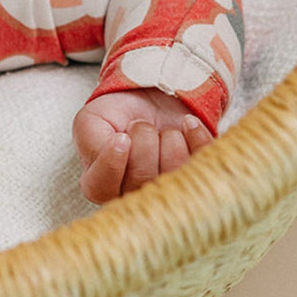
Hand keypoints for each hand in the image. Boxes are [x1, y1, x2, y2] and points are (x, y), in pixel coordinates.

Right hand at [72, 88, 212, 203]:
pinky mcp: (201, 176)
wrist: (148, 101)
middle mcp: (136, 196)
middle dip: (143, 140)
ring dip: (169, 139)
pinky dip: (196, 136)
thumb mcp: (90, 122)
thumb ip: (92, 142)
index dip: (112, 162)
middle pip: (141, 180)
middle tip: (140, 126)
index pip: (101, 189)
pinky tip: (186, 124)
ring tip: (162, 131)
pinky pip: (205, 163)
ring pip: (175, 173)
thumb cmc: (116, 116)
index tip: (121, 137)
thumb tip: (118, 148)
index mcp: (102, 186)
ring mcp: (172, 190)